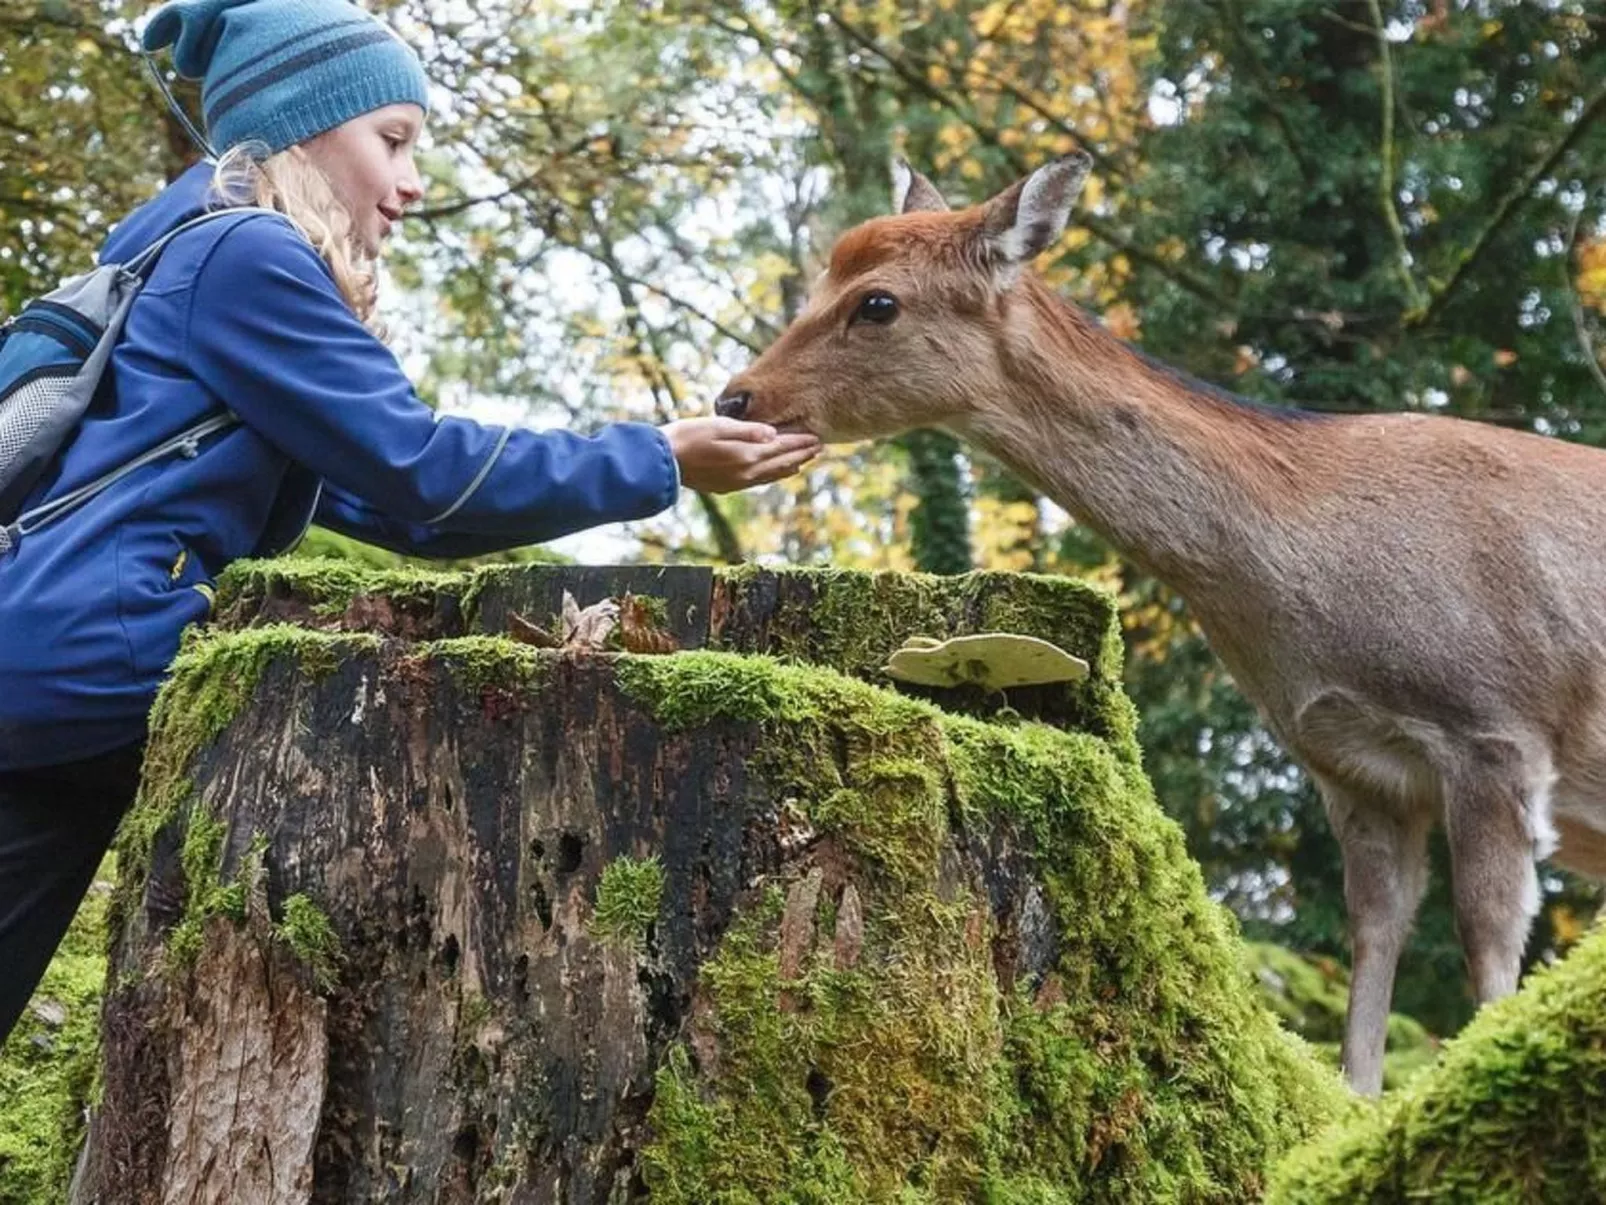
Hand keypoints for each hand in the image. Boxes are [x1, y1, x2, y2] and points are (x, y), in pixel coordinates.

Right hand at [661, 417, 820, 494]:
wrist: (662, 461)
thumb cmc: (687, 436)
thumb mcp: (718, 425)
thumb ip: (747, 430)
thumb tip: (773, 434)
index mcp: (745, 455)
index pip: (780, 448)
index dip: (799, 442)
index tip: (816, 438)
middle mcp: (745, 473)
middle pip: (780, 463)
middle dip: (801, 455)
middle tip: (819, 448)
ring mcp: (736, 482)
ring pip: (771, 476)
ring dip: (789, 467)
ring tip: (804, 461)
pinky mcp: (726, 486)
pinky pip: (758, 482)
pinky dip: (773, 476)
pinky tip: (775, 473)